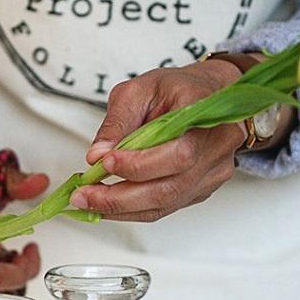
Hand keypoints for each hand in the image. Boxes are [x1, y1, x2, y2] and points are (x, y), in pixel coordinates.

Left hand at [70, 60, 246, 222]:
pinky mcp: (200, 189)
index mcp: (206, 115)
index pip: (178, 154)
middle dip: (119, 197)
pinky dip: (132, 210)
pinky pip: (164, 208)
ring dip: (121, 208)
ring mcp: (211, 173)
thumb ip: (116, 123)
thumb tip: (96, 156)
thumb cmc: (177, 89)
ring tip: (89, 202)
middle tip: (84, 196)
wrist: (207, 95)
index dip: (139, 165)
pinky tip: (108, 205)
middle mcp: (216, 149)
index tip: (105, 163)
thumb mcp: (139, 90)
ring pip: (164, 204)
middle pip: (168, 189)